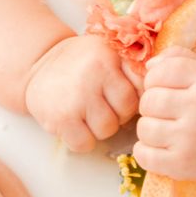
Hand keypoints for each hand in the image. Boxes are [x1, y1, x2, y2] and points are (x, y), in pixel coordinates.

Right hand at [25, 35, 142, 152]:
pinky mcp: (61, 118)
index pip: (141, 87)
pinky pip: (85, 144)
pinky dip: (82, 141)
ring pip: (107, 129)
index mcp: (110, 56)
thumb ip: (131, 66)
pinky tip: (76, 125)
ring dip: (100, 128)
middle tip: (104, 105)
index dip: (136, 96)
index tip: (123, 95)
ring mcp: (77, 97)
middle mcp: (94, 74)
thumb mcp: (107, 52)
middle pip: (126, 110)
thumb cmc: (81, 63)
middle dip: (119, 113)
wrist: (38, 66)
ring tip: (88, 114)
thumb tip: (156, 90)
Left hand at [133, 47, 195, 181]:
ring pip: (144, 128)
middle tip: (165, 111)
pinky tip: (160, 147)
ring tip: (165, 128)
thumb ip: (179, 58)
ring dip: (149, 128)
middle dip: (151, 105)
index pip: (161, 72)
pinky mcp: (183, 164)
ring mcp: (192, 138)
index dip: (154, 79)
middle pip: (149, 101)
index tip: (163, 87)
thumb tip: (149, 66)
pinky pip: (143, 156)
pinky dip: (145, 152)